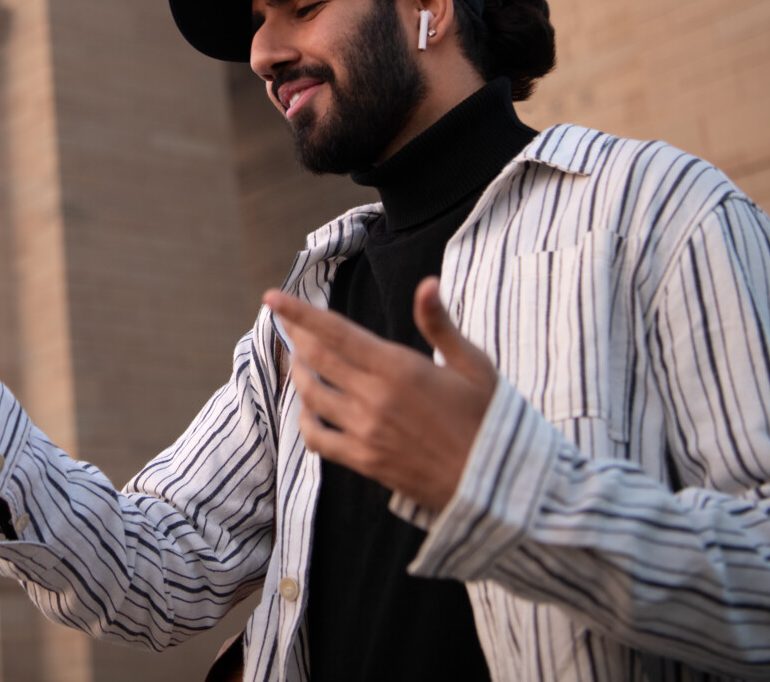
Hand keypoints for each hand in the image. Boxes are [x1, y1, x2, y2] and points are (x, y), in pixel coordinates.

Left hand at [263, 277, 496, 510]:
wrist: (496, 485)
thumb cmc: (488, 419)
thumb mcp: (473, 365)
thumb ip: (439, 324)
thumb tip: (427, 283)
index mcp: (399, 368)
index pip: (335, 332)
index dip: (299, 313)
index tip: (273, 297)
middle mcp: (375, 398)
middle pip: (316, 358)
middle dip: (295, 335)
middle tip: (286, 322)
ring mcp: (365, 431)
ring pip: (311, 395)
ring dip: (299, 373)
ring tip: (300, 359)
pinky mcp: (364, 461)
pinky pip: (317, 438)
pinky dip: (306, 419)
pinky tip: (309, 409)